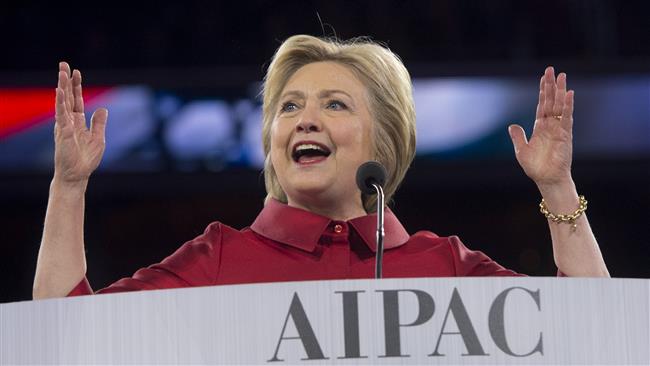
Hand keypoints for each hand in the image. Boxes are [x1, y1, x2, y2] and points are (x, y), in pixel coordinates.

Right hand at [53, 62, 107, 185]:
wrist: (77, 175)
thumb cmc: (86, 160)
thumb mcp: (98, 138)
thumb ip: (99, 123)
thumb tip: (103, 109)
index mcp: (78, 122)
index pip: (76, 100)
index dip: (76, 86)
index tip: (76, 72)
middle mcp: (69, 121)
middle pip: (67, 97)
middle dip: (66, 81)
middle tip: (63, 64)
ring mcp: (64, 126)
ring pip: (62, 102)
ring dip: (62, 87)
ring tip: (62, 72)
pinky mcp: (62, 132)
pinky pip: (61, 114)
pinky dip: (60, 102)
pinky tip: (60, 91)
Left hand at [508, 66, 574, 189]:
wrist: (547, 179)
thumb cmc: (536, 167)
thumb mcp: (521, 151)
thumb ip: (518, 137)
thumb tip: (512, 125)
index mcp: (540, 128)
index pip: (541, 105)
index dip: (542, 92)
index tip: (543, 78)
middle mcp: (550, 125)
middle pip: (551, 101)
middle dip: (551, 85)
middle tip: (551, 69)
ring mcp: (559, 128)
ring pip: (559, 105)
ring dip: (561, 91)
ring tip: (562, 76)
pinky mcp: (565, 135)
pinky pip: (567, 117)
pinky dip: (567, 106)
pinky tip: (569, 94)